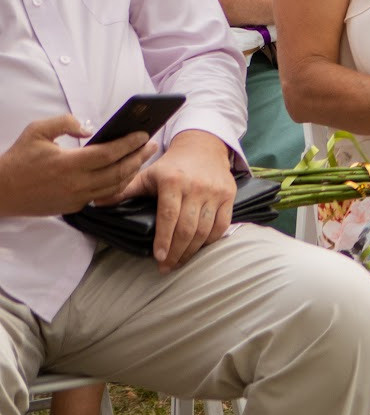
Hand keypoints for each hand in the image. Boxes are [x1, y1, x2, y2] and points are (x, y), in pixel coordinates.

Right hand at [0, 116, 151, 218]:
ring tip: (142, 158)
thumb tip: (89, 129)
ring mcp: (76, 198)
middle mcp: (76, 183)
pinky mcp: (73, 207)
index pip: (109, 153)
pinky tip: (124, 174)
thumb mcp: (37, 131)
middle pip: (119, 171)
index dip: (130, 143)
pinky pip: (103, 196)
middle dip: (139, 157)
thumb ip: (65, 123)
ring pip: (115, 186)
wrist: (1, 192)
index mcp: (69, 163)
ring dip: (132, 172)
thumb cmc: (18, 159)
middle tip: (151, 144)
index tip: (144, 134)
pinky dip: (118, 185)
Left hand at [118, 130, 235, 268]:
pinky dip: (210, 240)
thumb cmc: (171, 166)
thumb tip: (95, 203)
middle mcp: (196, 186)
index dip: (164, 239)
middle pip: (187, 227)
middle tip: (166, 267)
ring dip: (192, 250)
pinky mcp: (229, 195)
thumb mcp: (147, 175)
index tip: (159, 258)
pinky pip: (221, 224)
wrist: (203, 147)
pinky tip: (198, 248)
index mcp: (173, 181)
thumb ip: (124, 190)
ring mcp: (215, 192)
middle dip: (177, 252)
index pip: (168, 216)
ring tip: (179, 262)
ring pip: (205, 229)